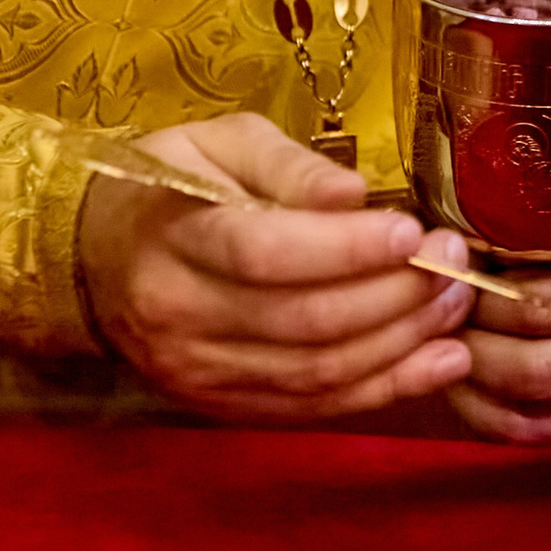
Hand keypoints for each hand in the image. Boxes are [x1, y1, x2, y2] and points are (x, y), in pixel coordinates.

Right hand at [79, 114, 475, 418]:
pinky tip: (439, 362)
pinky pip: (315, 408)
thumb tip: (354, 195)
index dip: (348, 249)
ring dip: (402, 344)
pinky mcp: (222, 407)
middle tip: (453, 264)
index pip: (267, 254)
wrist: (95, 258)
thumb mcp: (219, 142)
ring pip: (318, 373)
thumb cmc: (172, 185)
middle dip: (395, 296)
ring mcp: (198, 373)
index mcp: (172, 238)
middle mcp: (179, 316)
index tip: (412, 231)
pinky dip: (386, 389)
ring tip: (456, 306)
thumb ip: (288, 165)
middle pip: (304, 321)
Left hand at [445, 236, 550, 443]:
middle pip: (530, 368)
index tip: (447, 287)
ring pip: (527, 410)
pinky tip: (465, 386)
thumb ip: (518, 245)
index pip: (531, 308)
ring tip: (444, 352)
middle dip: (470, 348)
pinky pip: (535, 433)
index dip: (475, 302)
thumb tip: (447, 260)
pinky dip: (486, 413)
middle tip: (439, 325)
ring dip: (470, 385)